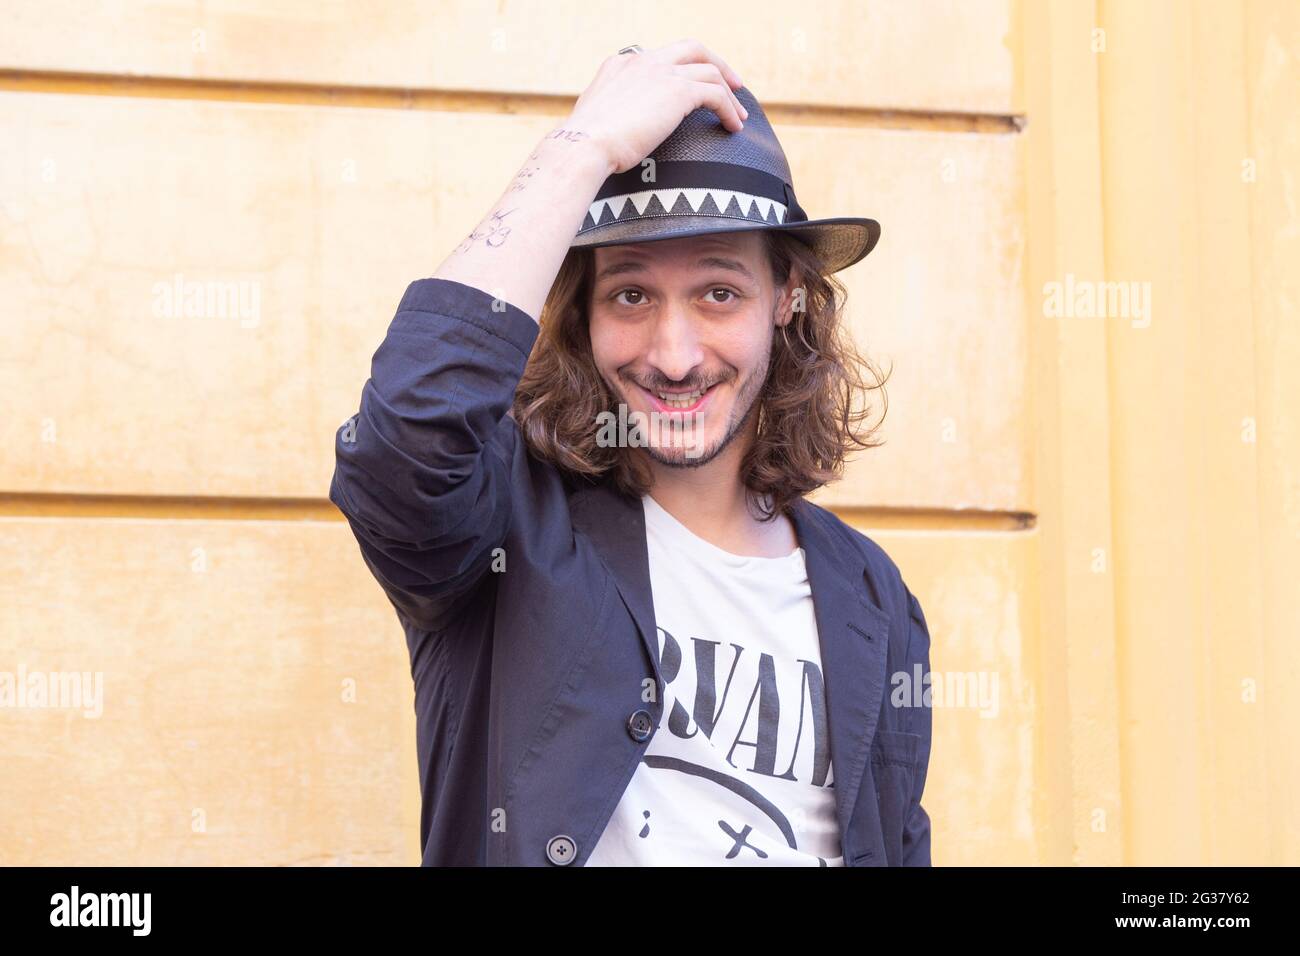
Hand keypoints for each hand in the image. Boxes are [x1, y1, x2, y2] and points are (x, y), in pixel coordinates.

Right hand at [566, 39, 748, 175]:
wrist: (584, 147)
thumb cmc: (584, 147)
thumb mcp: (594, 121)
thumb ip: (610, 115)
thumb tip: (615, 130)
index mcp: (621, 64)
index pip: (660, 56)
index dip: (682, 70)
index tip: (693, 88)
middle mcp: (643, 60)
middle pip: (692, 48)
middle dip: (716, 65)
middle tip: (733, 85)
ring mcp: (661, 72)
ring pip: (710, 71)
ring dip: (728, 93)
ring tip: (739, 116)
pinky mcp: (678, 90)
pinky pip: (716, 94)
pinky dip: (729, 109)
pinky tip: (733, 127)